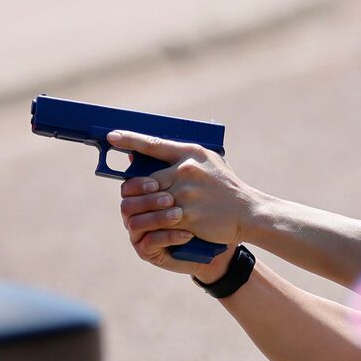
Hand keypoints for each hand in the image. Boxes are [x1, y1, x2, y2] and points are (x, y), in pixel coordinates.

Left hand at [110, 131, 251, 265]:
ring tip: (138, 212)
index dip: (130, 139)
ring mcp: (186, 193)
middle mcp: (186, 170)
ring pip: (150, 201)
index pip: (153, 144)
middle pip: (145, 180)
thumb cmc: (224, 186)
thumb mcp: (206, 162)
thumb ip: (178, 157)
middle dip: (134, 190)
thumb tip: (142, 157)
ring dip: (143, 208)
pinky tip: (155, 225)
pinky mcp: (188, 215)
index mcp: (190, 153)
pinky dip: (157, 222)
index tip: (112, 136)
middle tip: (130, 195)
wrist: (247, 211)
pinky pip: (161, 219)